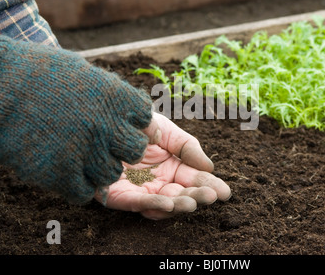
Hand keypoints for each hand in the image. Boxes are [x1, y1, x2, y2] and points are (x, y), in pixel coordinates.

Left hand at [95, 112, 230, 218]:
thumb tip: (209, 167)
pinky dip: (153, 206)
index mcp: (171, 164)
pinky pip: (138, 203)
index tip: (225, 192)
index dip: (209, 184)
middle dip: (198, 196)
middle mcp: (158, 180)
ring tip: (193, 202)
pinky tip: (168, 204)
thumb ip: (187, 146)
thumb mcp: (165, 129)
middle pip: (182, 192)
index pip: (194, 177)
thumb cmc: (133, 122)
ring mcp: (140, 189)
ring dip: (179, 204)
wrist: (100, 117)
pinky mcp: (119, 196)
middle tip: (212, 196)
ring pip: (164, 203)